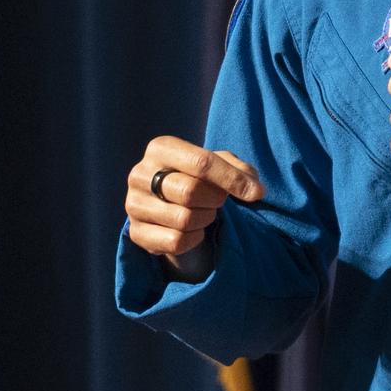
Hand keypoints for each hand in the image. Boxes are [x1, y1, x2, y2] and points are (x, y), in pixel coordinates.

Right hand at [125, 136, 265, 265]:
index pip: (201, 162)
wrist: (168, 203)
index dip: (232, 179)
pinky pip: (175, 242)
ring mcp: (134, 204)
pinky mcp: (135, 232)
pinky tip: (191, 230)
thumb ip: (239, 170)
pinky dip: (193, 239)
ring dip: (204, 219)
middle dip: (215, 200)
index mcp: (160, 148)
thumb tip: (256, 190)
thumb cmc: (197, 178)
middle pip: (190, 192)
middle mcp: (140, 174)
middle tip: (218, 200)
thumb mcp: (219, 165)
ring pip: (183, 220)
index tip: (257, 193)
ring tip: (203, 212)